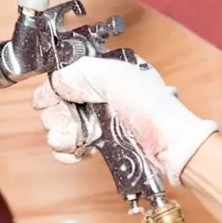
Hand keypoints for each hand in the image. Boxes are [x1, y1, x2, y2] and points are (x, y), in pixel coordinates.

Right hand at [31, 56, 218, 185]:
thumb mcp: (116, 75)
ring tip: (78, 138)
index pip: (62, 75)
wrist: (170, 146)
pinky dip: (68, 151)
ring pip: (58, 126)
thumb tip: (57, 81)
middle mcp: (97, 95)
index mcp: (103, 73)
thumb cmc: (154, 109)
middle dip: (57, 114)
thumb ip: (81, 72)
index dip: (53, 88)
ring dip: (63, 134)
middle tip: (71, 121)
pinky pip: (68, 146)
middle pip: (56, 102)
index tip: (52, 98)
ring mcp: (98, 120)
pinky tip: (79, 150)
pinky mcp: (99, 144)